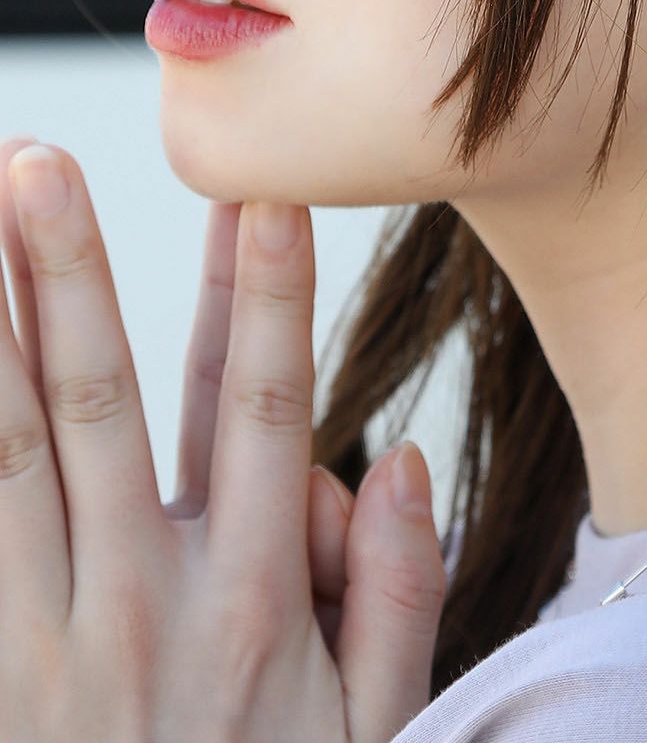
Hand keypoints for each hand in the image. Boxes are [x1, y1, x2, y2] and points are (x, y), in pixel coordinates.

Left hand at [0, 135, 446, 740]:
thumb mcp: (378, 733)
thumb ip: (399, 595)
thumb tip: (400, 459)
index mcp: (257, 603)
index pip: (264, 409)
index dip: (264, 296)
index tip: (258, 195)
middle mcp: (146, 603)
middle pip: (102, 405)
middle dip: (67, 275)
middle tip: (37, 166)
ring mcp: (49, 645)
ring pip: (6, 456)